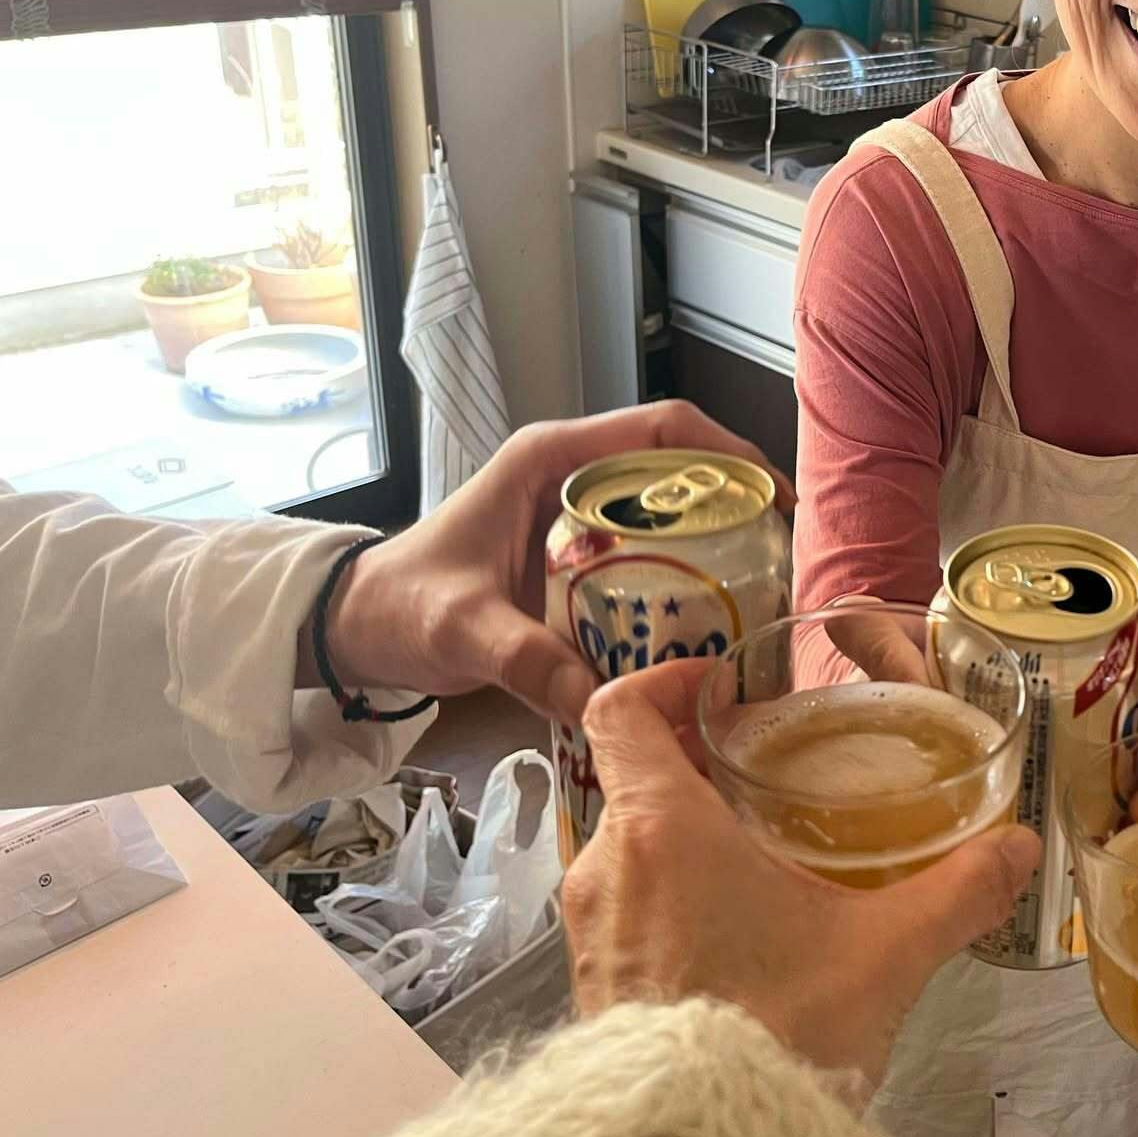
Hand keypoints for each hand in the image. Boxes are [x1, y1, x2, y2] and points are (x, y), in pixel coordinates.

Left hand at [317, 402, 792, 726]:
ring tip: (762, 597)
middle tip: (781, 563)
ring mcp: (579, 518)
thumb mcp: (462, 629)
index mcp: (551, 460)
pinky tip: (710, 628)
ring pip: (671, 518)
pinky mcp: (580, 559)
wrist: (356, 630)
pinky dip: (684, 585)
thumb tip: (603, 706)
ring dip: (718, 549)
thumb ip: (527, 660)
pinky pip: (650, 559)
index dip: (729, 456)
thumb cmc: (402, 607)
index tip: (775, 501)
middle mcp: (574, 477)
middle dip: (738, 510)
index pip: (663, 431)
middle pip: (682, 473)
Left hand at [560, 659, 1040, 1084]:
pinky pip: (623, 910)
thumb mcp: (885, 952)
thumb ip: (956, 890)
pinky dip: (670, 898)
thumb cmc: (779, 1031)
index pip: (622, 709)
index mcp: (661, 825)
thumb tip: (1017, 848)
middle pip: (635, 777)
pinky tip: (738, 933)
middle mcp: (607, 865)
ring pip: (629, 847)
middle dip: (700, 768)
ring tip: (763, 858)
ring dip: (685, 837)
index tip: (720, 687)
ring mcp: (589, 930)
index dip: (665, 680)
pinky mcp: (592, 985)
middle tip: (768, 775)